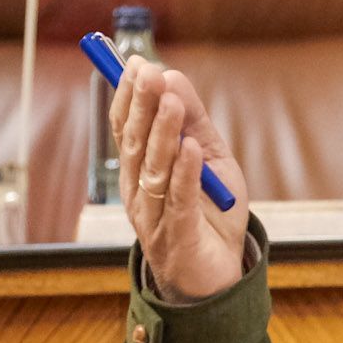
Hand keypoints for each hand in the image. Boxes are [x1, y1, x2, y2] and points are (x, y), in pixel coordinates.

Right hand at [111, 57, 250, 300]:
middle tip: (148, 74)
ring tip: (173, 102)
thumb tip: (171, 75)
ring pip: (153, 171)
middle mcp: (138, 192)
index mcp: (139, 171)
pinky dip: (186, 174)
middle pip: (134, 145)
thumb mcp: (210, 158)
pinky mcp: (178, 238)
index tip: (136, 64)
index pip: (125, 128)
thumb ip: (193, 121)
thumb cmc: (210, 214)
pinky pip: (179, 202)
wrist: (217, 278)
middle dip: (140, 107)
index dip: (127, 97)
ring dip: (162, 134)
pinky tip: (192, 149)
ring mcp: (154, 217)